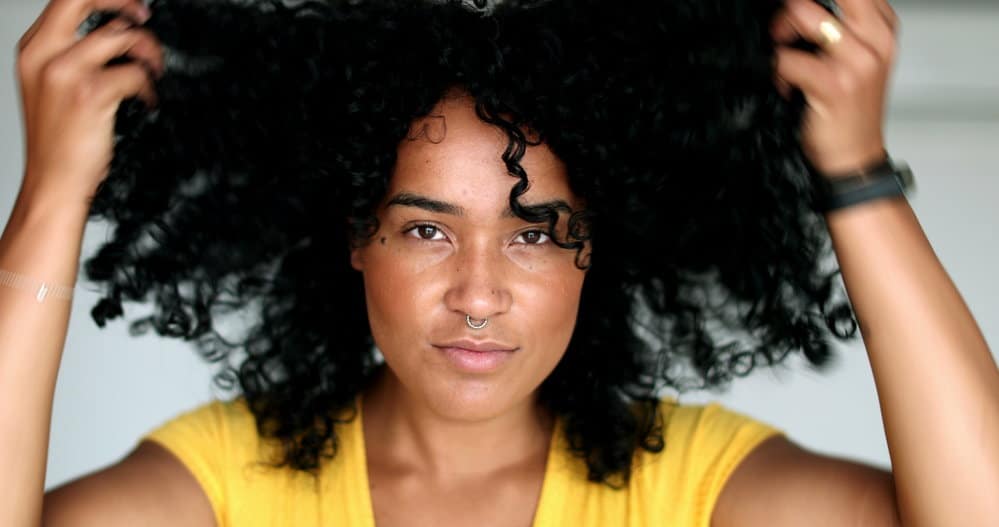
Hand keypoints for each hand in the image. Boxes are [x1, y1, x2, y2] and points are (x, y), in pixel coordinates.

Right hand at [16, 0, 163, 207]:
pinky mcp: (90, 93)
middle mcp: (45, 55)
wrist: (54, 183)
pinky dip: (149, 87)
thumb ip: (72, 57)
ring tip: (153, 72)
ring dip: (148, 52)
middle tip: (144, 18)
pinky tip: (147, 100)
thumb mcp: (52, 88)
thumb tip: (114, 34)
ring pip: (121, 36)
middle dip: (122, 2)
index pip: (67, 1)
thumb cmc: (58, 143)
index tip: (131, 8)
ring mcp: (66, 72)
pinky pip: (135, 74)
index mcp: (34, 50)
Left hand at [771, 0, 899, 176]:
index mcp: (884, 28)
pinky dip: (776, 69)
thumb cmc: (852, 111)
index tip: (796, 9)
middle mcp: (877, 40)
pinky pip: (788, 58)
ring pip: (804, 15)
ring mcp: (858, 62)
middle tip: (784, 24)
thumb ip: (841, 27)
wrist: (856, 156)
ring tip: (780, 52)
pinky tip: (784, 82)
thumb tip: (799, 9)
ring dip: (780, 32)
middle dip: (797, 4)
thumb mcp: (858, 60)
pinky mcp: (835, 84)